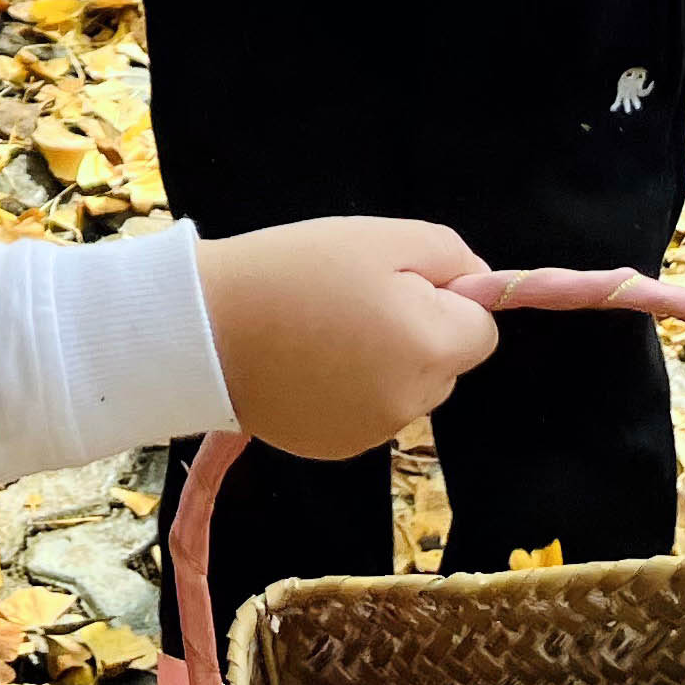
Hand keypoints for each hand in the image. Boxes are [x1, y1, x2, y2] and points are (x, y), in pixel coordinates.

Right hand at [197, 218, 499, 460]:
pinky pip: (368, 412)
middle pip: (445, 362)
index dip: (446, 297)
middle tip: (352, 299)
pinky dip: (348, 391)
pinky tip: (305, 364)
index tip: (395, 281)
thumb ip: (449, 255)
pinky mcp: (335, 448)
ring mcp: (373, 433)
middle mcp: (412, 402)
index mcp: (431, 347)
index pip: (482, 328)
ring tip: (320, 330)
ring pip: (406, 389)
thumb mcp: (378, 237)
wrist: (202, 328)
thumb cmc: (291, 271)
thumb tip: (481, 284)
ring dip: (383, 363)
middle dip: (416, 331)